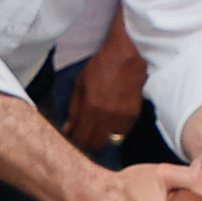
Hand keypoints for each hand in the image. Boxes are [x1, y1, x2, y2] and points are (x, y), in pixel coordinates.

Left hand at [63, 37, 147, 152]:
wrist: (126, 57)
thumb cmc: (100, 66)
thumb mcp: (80, 84)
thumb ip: (74, 109)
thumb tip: (67, 129)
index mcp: (91, 108)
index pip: (81, 137)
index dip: (74, 140)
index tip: (72, 136)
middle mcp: (107, 116)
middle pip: (95, 143)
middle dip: (86, 142)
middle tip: (83, 134)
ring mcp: (122, 118)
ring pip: (109, 142)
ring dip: (101, 139)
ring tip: (96, 130)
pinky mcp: (134, 116)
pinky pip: (122, 134)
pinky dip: (114, 133)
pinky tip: (109, 124)